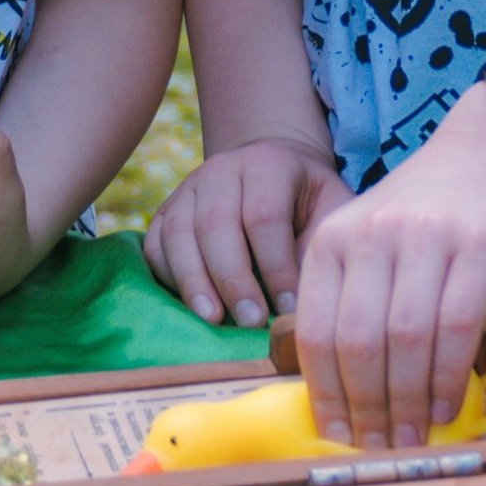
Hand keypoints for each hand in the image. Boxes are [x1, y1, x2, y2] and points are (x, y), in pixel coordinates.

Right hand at [143, 137, 350, 327]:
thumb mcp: (330, 207)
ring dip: (194, 281)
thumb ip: (317, 244)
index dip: (275, 266)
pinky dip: (169, 276)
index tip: (288, 307)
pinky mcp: (166, 209)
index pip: (265, 217)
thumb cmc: (307, 199)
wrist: (271, 169)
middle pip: (215, 224)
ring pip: (178, 233)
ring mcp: (188, 188)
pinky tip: (191, 304)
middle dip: (233, 279)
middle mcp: (222, 170)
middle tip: (251, 321)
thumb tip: (296, 299)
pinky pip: (155, 244)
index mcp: (268, 165)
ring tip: (213, 319)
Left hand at [293, 85, 485, 449]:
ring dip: (408, 403)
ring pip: (405, 339)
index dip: (325, 394)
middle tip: (380, 450)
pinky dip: (450, 376)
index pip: (314, 331)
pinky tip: (450, 406)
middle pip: (358, 341)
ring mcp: (425, 237)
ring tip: (414, 441)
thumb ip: (358, 302)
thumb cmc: (435, 211)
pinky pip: (458, 325)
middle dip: (367, 409)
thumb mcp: (376, 243)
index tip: (336, 438)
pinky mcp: (479, 244)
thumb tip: (350, 396)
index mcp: (332, 239)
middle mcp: (371, 235)